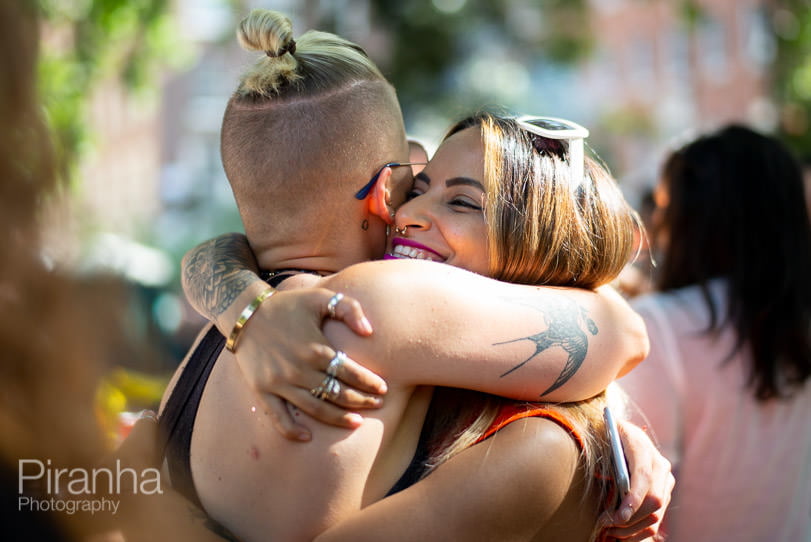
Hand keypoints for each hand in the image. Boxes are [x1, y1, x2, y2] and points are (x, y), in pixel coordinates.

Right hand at [232, 287, 387, 440]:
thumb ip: (349, 309)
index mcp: (316, 348)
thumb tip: (369, 332)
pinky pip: (278, 417)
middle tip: (377, 404)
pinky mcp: (262, 390)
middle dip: (361, 401)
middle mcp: (299, 369)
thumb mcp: (321, 297)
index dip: (369, 382)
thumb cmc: (288, 304)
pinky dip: (292, 430)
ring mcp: (279, 383)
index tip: (383, 388)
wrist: (246, 313)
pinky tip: (307, 437)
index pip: (350, 372)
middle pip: (337, 393)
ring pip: (315, 409)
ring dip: (338, 418)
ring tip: (357, 422)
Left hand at [602, 420, 672, 540]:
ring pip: (656, 514)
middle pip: (654, 501)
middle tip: (605, 525)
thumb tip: (602, 482)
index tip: (619, 517)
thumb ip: (603, 460)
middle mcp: (659, 464)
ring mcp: (665, 480)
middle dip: (630, 518)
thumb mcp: (600, 441)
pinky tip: (621, 534)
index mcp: (642, 447)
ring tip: (609, 531)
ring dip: (632, 529)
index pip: (643, 477)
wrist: (620, 431)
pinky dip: (639, 532)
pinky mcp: (664, 493)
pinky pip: (656, 520)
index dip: (633, 500)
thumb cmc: (604, 436)